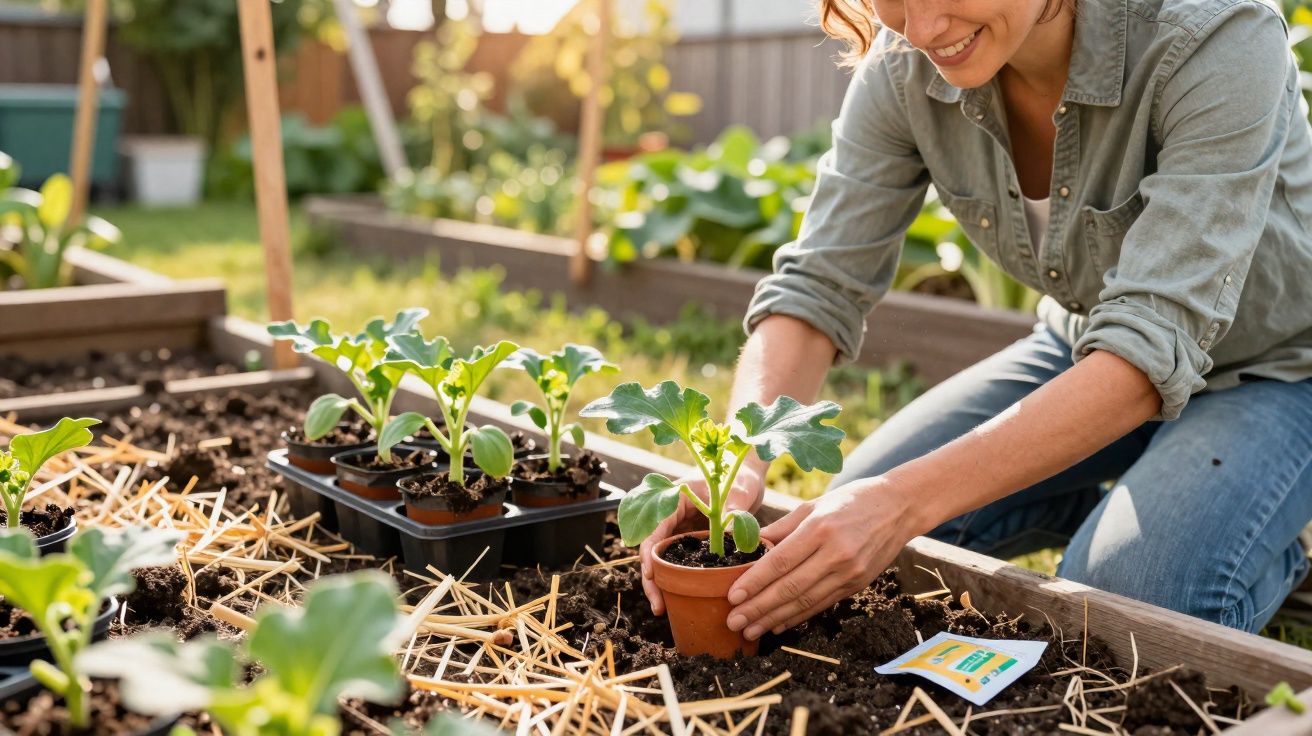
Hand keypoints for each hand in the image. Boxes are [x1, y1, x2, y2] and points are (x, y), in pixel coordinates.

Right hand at [639, 466, 764, 614]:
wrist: (748, 477)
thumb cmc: (740, 476)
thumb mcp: (738, 491)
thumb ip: (731, 509)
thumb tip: (726, 534)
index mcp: (674, 499)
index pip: (654, 527)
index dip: (649, 552)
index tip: (650, 574)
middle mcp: (673, 516)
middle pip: (653, 549)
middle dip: (651, 578)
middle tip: (657, 605)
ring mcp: (681, 529)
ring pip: (664, 559)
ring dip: (661, 583)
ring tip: (662, 609)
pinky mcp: (692, 540)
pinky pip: (681, 561)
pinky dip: (678, 579)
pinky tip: (680, 598)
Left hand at [724, 476, 916, 640]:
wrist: (898, 508)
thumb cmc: (850, 501)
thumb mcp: (813, 505)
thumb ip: (781, 528)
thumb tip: (749, 546)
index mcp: (820, 528)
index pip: (781, 561)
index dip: (755, 581)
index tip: (733, 596)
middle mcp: (836, 554)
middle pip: (790, 587)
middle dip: (758, 607)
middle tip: (734, 621)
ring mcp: (849, 573)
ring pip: (805, 602)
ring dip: (774, 619)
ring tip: (750, 630)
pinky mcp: (856, 585)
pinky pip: (821, 605)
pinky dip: (797, 617)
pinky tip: (778, 626)